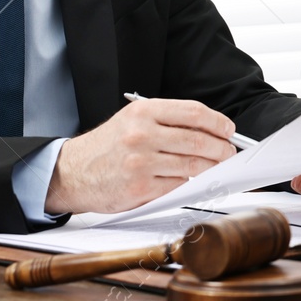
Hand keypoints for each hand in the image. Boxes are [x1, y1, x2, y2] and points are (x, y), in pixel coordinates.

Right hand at [45, 99, 236, 215]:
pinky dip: (188, 183)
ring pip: (192, 165)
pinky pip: (177, 185)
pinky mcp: (140, 187)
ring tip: (216, 166)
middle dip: (221, 148)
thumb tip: (209, 130)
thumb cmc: (107, 146)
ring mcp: (141, 162)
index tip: (228, 130)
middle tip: (228, 152)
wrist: (71, 172)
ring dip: (211, 167)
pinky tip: (190, 180)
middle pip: (198, 140)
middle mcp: (142, 135)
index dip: (218, 122)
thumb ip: (167, 122)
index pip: (194, 112)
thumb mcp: (132, 121)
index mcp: (144, 112)